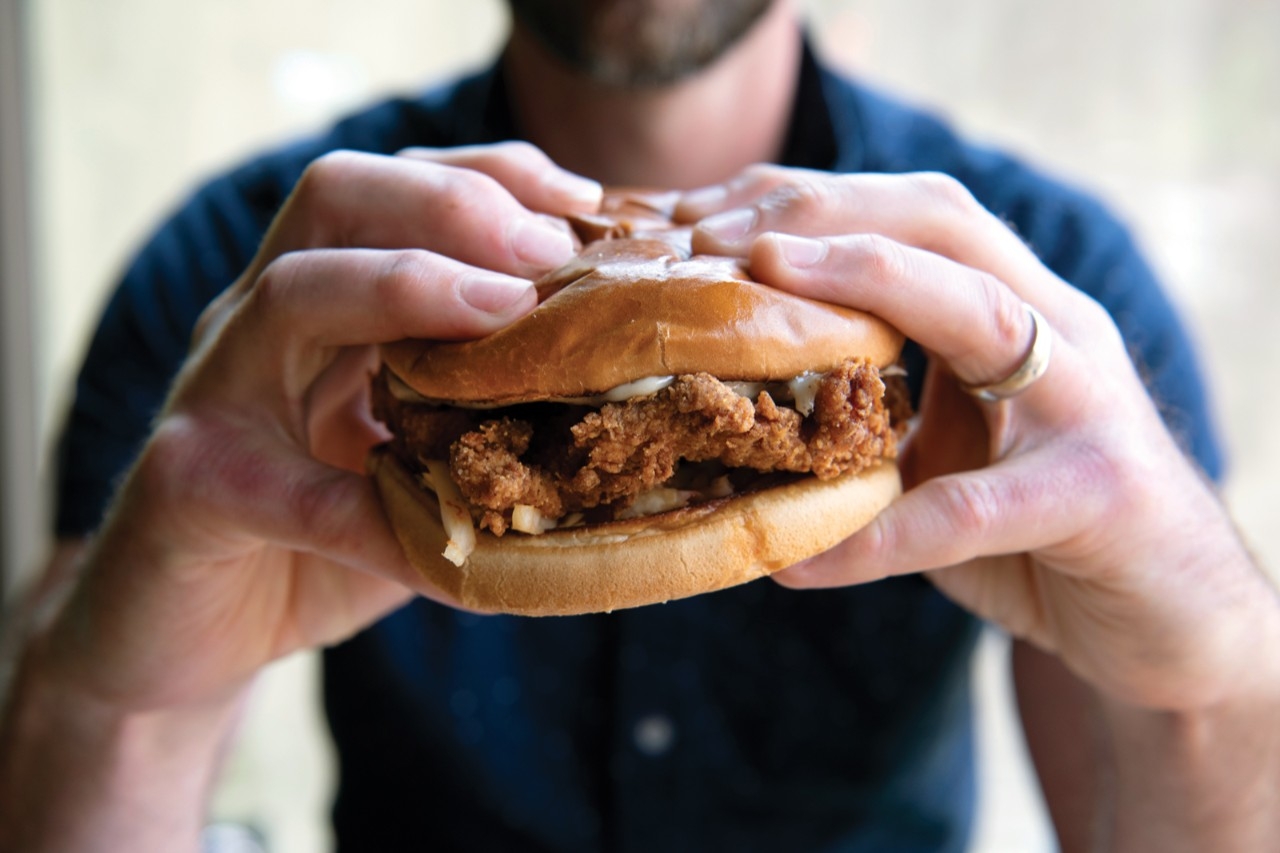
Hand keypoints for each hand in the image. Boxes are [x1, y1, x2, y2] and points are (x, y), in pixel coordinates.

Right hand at [40, 143, 601, 713]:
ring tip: (505, 311)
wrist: (186, 635)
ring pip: (291, 293)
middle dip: (454, 203)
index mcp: (327, 301)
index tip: (589, 207)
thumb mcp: (412, 460)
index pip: (401, 188)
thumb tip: (626, 406)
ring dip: (406, 287)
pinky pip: (278, 486)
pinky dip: (367, 514)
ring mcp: (218, 393)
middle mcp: (266, 323)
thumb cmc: (319, 539)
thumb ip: (486, 419)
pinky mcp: (188, 485)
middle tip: (549, 252)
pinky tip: (445, 548)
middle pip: (338, 194)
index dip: (496, 176)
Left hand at [678, 167, 1279, 712]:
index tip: (706, 213)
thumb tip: (730, 409)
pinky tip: (806, 560)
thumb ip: (872, 411)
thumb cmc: (1033, 526)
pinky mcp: (1100, 496)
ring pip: (986, 315)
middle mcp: (1061, 333)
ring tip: (766, 280)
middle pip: (946, 226)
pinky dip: (886, 533)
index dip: (811, 200)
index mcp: (1017, 309)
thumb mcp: (944, 449)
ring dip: (870, 284)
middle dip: (825, 213)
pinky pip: (977, 508)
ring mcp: (1089, 406)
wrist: (1169, 620)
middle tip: (714, 231)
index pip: (915, 215)